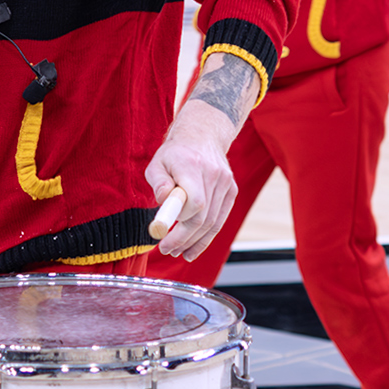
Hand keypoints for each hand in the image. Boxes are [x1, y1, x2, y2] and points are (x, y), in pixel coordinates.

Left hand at [141, 100, 240, 262]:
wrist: (202, 136)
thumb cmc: (174, 153)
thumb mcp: (157, 163)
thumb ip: (158, 183)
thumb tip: (163, 201)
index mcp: (193, 166)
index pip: (194, 202)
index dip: (180, 222)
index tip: (162, 234)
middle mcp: (214, 175)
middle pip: (203, 217)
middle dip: (183, 239)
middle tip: (168, 250)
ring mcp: (226, 183)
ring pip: (212, 222)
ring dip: (195, 242)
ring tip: (179, 252)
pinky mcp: (231, 191)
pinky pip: (220, 220)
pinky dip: (207, 237)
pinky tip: (194, 248)